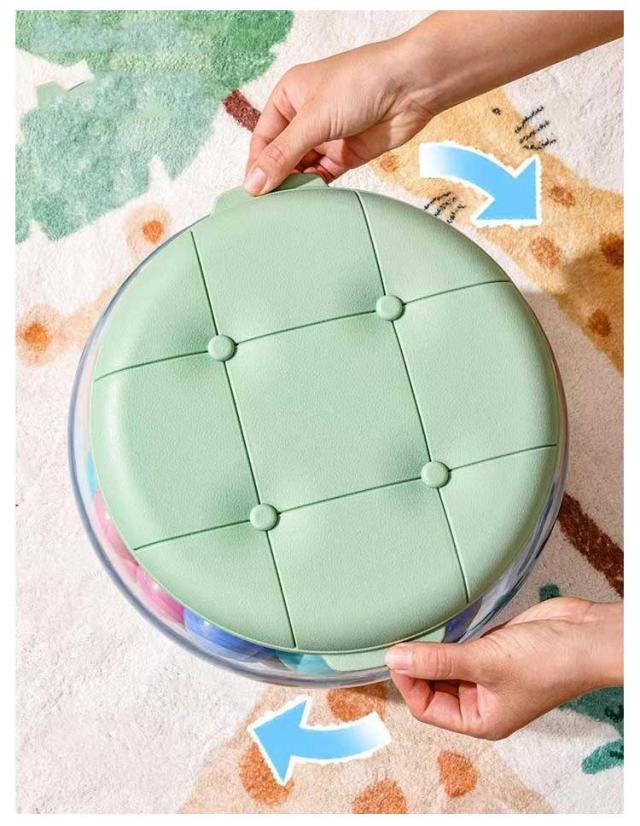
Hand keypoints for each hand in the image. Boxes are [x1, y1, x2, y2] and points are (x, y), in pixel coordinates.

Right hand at [244, 34, 433, 193]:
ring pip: (302, 170)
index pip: (263, 139)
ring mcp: (326, 137)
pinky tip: (310, 201)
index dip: (257, 166)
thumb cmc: (363, 81)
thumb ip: (283, 154)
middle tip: (270, 206)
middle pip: (281, 157)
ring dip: (296, 187)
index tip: (254, 192)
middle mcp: (305, 117)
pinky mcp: (345, 154)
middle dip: (276, 179)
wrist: (412, 86)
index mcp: (289, 97)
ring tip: (289, 207)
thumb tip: (254, 182)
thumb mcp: (314, 117)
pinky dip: (316, 190)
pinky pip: (323, 178)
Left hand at [386, 597, 622, 739]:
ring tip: (415, 630)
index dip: (408, 683)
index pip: (427, 708)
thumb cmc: (551, 662)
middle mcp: (482, 701)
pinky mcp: (493, 650)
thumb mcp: (487, 661)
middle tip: (399, 639)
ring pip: (444, 666)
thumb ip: (439, 660)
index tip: (394, 656)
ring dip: (430, 651)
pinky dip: (447, 639)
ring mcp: (487, 674)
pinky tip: (437, 625)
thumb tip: (396, 659)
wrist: (586, 636)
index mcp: (481, 719)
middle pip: (432, 687)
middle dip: (416, 667)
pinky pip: (459, 648)